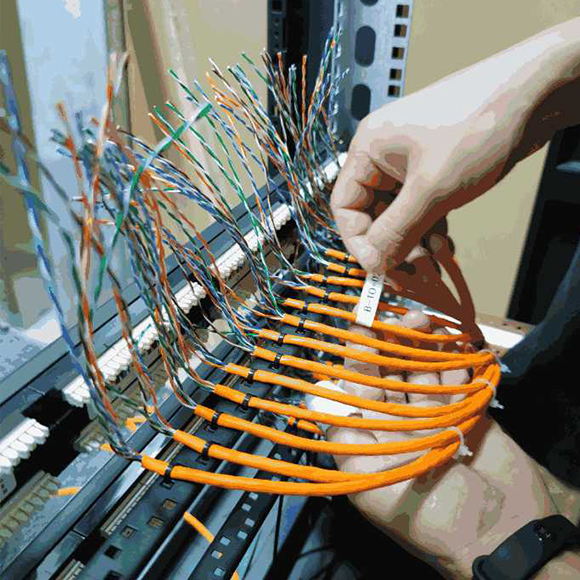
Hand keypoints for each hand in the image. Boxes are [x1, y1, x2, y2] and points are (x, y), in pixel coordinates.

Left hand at [312, 310, 558, 578]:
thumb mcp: (375, 486)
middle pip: (392, 376)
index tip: (360, 328)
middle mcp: (400, 426)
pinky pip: (456, 380)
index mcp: (375, 442)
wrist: (503, 534)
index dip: (359, 360)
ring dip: (424, 346)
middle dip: (393, 345)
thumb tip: (314, 404)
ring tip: (425, 321)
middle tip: (402, 316)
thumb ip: (345, 441)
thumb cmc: (433, 518)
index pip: (360, 391)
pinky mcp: (467, 413)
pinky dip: (453, 360)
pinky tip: (450, 340)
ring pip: (423, 373)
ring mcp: (435, 417)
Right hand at [331, 18, 579, 272]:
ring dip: (415, 242)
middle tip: (412, 272)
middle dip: (392, 245)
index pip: (345, 207)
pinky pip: (421, 208)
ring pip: (399, 215)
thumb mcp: (432, 189)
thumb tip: (374, 263)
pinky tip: (446, 246)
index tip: (381, 267)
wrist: (537, 91)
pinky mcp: (436, 168)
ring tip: (435, 261)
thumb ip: (397, 231)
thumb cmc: (482, 121)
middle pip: (373, 214)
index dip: (360, 242)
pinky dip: (431, 229)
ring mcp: (411, 162)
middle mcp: (385, 155)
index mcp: (369, 149)